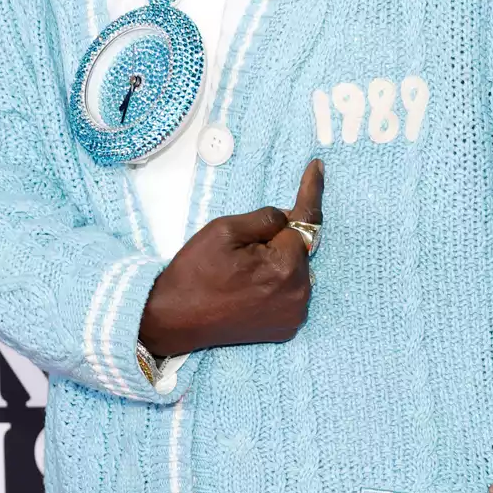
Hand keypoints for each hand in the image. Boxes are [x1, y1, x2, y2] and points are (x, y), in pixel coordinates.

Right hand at [138, 159, 322, 356]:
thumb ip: (265, 217)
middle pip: (298, 246)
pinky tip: (249, 287)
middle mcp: (298, 292)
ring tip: (240, 273)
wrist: (175, 320)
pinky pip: (290, 291)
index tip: (318, 166)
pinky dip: (277, 282)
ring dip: (277, 261)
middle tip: (241, 248)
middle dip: (278, 238)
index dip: (311, 190)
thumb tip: (288, 217)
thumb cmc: (195, 273)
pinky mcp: (288, 326)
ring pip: (295, 269)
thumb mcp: (224, 229)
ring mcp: (295, 313)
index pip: (305, 218)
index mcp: (284, 265)